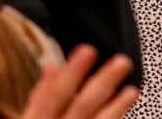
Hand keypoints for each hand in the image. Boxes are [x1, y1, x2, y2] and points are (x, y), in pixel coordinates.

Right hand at [21, 46, 137, 118]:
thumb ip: (29, 101)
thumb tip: (51, 68)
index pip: (50, 99)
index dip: (71, 75)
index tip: (88, 50)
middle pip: (80, 110)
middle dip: (102, 85)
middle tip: (122, 62)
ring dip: (116, 110)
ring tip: (132, 91)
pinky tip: (125, 111)